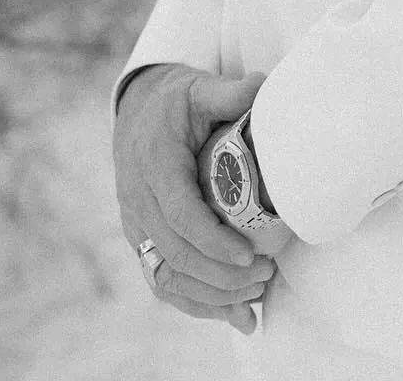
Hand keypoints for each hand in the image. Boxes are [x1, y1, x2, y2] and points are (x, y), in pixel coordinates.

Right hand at [114, 64, 275, 332]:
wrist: (137, 113)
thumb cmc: (175, 102)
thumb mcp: (199, 88)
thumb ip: (228, 91)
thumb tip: (262, 84)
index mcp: (154, 165)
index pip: (179, 213)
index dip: (212, 239)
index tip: (248, 254)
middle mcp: (139, 202)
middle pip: (175, 253)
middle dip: (220, 273)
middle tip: (265, 274)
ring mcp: (137, 226)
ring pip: (167, 276)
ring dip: (211, 296)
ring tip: (256, 297)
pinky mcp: (144, 241)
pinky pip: (164, 282)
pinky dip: (197, 304)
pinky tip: (234, 317)